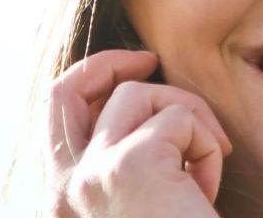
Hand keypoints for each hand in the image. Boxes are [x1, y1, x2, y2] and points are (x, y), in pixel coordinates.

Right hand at [42, 50, 233, 217]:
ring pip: (140, 95)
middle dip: (109, 61)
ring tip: (203, 172)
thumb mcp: (134, 205)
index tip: (131, 71)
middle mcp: (65, 188)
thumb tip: (135, 101)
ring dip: (187, 118)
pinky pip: (181, 118)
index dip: (88, 81)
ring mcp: (93, 174)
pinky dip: (209, 147)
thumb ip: (121, 165)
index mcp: (61, 203)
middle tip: (150, 59)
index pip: (54, 116)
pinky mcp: (133, 165)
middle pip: (68, 88)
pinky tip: (208, 191)